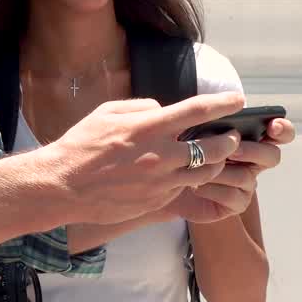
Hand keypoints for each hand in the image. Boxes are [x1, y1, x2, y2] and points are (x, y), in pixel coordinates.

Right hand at [42, 91, 245, 225]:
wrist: (63, 186)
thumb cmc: (82, 144)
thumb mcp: (108, 112)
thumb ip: (141, 107)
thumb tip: (163, 110)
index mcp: (148, 127)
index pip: (197, 111)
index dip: (223, 103)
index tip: (238, 99)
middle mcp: (160, 155)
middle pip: (213, 148)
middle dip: (229, 141)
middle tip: (232, 137)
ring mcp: (160, 182)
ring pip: (205, 173)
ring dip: (215, 163)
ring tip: (214, 157)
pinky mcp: (156, 202)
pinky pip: (183, 189)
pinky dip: (188, 180)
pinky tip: (183, 174)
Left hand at [170, 117, 297, 223]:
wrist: (167, 179)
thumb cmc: (183, 148)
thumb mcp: (196, 129)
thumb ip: (211, 121)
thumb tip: (216, 115)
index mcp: (250, 138)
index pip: (279, 132)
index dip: (282, 128)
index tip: (273, 125)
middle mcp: (253, 161)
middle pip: (272, 156)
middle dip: (254, 151)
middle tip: (234, 149)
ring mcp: (247, 183)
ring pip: (247, 176)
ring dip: (223, 170)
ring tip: (199, 166)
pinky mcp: (236, 203)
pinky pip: (233, 196)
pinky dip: (213, 188)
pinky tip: (195, 185)